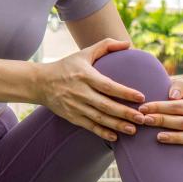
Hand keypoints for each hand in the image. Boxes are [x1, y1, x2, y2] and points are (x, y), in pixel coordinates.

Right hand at [36, 38, 151, 141]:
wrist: (40, 82)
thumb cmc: (67, 66)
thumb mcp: (84, 53)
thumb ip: (106, 45)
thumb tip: (128, 43)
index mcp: (85, 76)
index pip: (108, 86)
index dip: (124, 92)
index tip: (141, 97)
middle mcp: (80, 92)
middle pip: (105, 105)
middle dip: (125, 113)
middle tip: (142, 118)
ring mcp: (75, 106)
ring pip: (99, 118)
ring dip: (116, 125)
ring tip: (133, 130)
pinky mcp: (71, 116)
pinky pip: (89, 126)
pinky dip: (102, 132)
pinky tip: (115, 138)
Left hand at [136, 76, 182, 158]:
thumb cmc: (181, 102)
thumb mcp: (182, 89)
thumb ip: (179, 86)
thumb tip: (173, 96)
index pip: (178, 106)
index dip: (160, 107)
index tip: (143, 108)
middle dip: (163, 121)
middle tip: (146, 121)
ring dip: (176, 137)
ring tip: (158, 137)